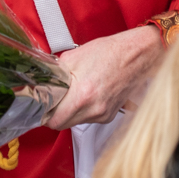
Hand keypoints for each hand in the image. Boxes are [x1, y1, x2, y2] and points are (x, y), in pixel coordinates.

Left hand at [46, 26, 164, 129]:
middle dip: (56, 113)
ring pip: (76, 122)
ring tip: (74, 92)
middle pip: (63, 124)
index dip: (44, 114)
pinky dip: (84, 109)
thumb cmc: (109, 52)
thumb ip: (54, 73)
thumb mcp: (74, 57)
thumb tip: (41, 82)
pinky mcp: (109, 115)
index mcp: (82, 95)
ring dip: (70, 111)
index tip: (42, 107)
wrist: (137, 54)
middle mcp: (94, 109)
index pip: (54, 121)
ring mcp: (103, 114)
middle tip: (54, 99)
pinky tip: (88, 93)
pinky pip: (89, 118)